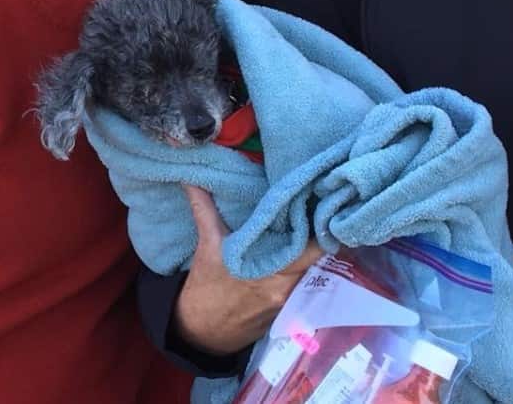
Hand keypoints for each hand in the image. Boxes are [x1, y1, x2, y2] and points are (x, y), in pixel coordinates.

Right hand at [172, 185, 322, 355]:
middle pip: (316, 255)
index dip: (320, 225)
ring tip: (308, 223)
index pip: (314, 247)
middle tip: (315, 207)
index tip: (320, 202)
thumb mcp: (206, 245)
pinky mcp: (285, 309)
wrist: (199, 334)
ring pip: (310, 268)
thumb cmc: (204, 289)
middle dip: (316, 233)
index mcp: (271, 270)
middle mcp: (286, 286)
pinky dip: (301, 266)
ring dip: (309, 249)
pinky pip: (301, 282)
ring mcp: (287, 300)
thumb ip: (204, 209)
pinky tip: (296, 251)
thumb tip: (192, 177)